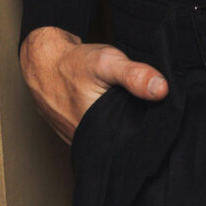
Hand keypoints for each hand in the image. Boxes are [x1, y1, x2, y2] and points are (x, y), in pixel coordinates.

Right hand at [21, 25, 168, 144]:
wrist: (43, 60)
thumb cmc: (72, 63)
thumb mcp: (107, 63)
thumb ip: (134, 75)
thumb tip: (162, 90)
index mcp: (97, 133)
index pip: (132, 144)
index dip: (148, 132)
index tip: (158, 116)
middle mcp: (85, 142)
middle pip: (120, 143)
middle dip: (134, 129)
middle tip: (142, 107)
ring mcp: (77, 140)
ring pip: (107, 140)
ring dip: (119, 128)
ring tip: (126, 108)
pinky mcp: (73, 135)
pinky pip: (96, 135)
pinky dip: (105, 125)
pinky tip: (110, 110)